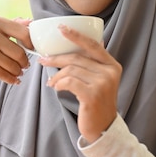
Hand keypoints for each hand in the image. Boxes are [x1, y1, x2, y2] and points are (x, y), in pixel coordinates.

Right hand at [0, 16, 32, 90]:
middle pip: (20, 52)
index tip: (31, 49)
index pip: (24, 33)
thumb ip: (11, 25)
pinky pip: (6, 75)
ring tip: (17, 71)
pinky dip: (12, 79)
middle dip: (24, 62)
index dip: (31, 43)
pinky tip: (13, 79)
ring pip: (14, 66)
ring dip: (18, 72)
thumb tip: (31, 22)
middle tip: (24, 65)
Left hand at [39, 25, 120, 143]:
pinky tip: (55, 87)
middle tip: (43, 60)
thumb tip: (75, 43)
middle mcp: (110, 72)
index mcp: (112, 65)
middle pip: (77, 57)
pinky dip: (58, 83)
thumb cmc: (97, 102)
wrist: (103, 128)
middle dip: (57, 58)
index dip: (76, 35)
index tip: (61, 28)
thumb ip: (92, 64)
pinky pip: (69, 81)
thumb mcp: (100, 80)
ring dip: (56, 75)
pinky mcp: (92, 95)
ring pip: (71, 70)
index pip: (92, 45)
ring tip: (51, 82)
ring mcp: (102, 83)